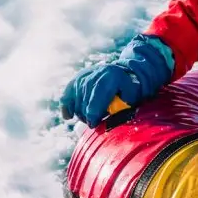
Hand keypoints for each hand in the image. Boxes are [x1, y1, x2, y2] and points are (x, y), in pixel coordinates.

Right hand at [59, 35, 174, 125]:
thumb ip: (124, 105)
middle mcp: (95, 74)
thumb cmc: (127, 89)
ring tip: (91, 117)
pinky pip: (66, 97)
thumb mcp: (131, 95)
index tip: (93, 124)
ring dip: (81, 114)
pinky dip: (67, 107)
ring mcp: (83, 77)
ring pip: (76, 102)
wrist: (119, 73)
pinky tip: (69, 116)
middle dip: (88, 116)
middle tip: (94, 123)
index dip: (93, 113)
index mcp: (112, 77)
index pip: (97, 97)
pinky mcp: (75, 80)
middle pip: (85, 102)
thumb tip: (112, 117)